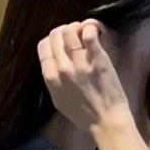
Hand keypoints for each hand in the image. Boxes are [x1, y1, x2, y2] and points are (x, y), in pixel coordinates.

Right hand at [37, 20, 148, 149]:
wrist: (106, 122)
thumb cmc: (84, 115)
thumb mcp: (59, 100)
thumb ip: (53, 80)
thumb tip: (52, 62)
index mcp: (51, 78)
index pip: (43, 46)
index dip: (52, 39)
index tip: (61, 41)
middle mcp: (62, 69)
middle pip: (56, 35)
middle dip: (65, 30)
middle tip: (76, 35)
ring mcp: (80, 64)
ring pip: (70, 31)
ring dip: (77, 27)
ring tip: (85, 32)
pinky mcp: (98, 61)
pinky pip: (89, 34)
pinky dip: (90, 28)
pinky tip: (94, 32)